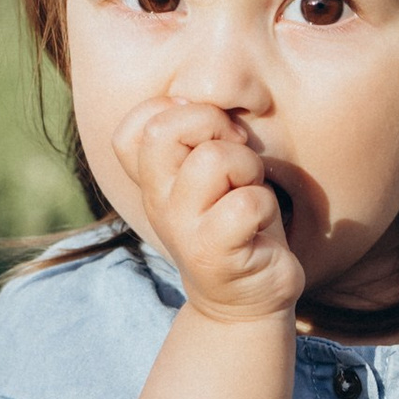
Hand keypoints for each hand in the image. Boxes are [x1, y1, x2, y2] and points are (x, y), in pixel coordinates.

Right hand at [116, 97, 304, 328]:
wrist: (246, 300)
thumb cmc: (236, 224)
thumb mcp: (212, 176)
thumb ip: (198, 139)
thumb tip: (194, 98)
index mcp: (155, 179)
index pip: (133, 127)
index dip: (176, 111)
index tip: (211, 132)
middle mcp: (159, 202)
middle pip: (163, 132)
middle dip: (213, 125)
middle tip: (237, 151)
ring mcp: (182, 230)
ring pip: (213, 159)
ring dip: (248, 168)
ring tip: (250, 193)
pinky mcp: (213, 254)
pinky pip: (246, 204)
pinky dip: (265, 208)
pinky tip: (260, 228)